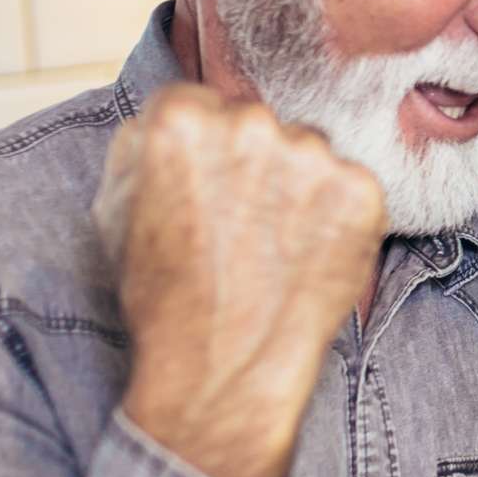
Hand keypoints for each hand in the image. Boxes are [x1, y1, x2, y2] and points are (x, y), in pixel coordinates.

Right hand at [98, 83, 386, 476]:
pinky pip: (349, 188)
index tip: (203, 192)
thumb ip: (141, 145)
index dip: (201, 154)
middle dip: (251, 166)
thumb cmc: (162, 298)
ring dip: (297, 188)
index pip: (201, 106)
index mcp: (181, 117)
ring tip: (272, 250)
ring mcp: (312, 155)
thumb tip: (171, 117)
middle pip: (257, 124)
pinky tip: (308, 258)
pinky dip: (337, 219)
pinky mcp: (361, 192)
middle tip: (239, 227)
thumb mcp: (116, 209)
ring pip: (307, 153)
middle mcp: (250, 123)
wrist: (222, 371)